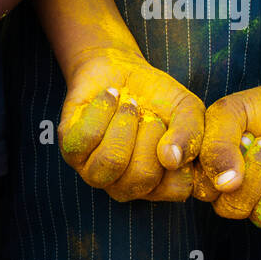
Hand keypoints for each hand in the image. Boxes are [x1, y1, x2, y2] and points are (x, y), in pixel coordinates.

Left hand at [58, 48, 204, 201]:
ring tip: (131, 104)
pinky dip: (103, 109)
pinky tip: (111, 96)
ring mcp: (95, 171)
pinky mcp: (70, 150)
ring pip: (110, 162)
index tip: (174, 127)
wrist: (119, 70)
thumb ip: (190, 134)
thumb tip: (172, 160)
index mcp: (158, 183)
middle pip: (141, 177)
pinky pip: (85, 138)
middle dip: (150, 134)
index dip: (181, 156)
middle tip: (150, 114)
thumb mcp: (187, 109)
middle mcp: (126, 185)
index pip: (176, 189)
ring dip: (124, 124)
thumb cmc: (159, 97)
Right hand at [199, 61, 260, 226]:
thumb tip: (226, 184)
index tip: (244, 137)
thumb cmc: (260, 108)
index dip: (226, 167)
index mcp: (209, 179)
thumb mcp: (229, 114)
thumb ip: (216, 146)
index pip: (205, 192)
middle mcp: (234, 199)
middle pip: (235, 209)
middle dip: (256, 171)